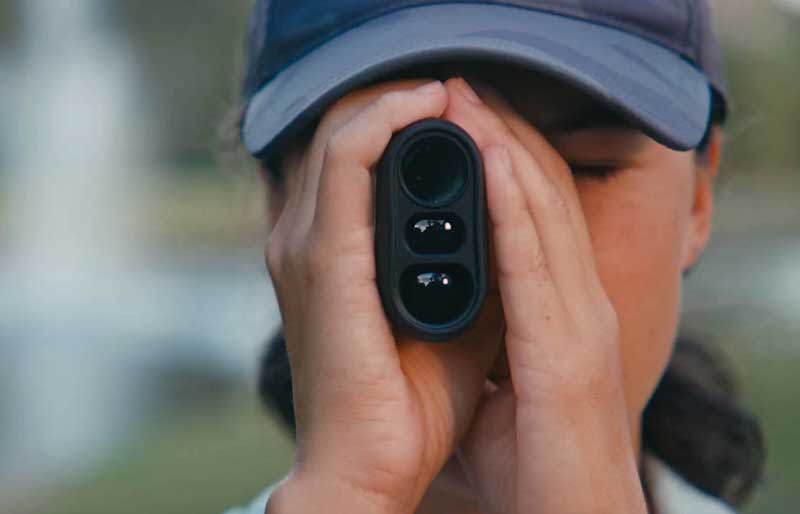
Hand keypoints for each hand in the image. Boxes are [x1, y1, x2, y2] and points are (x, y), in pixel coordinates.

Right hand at [264, 80, 503, 513]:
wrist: (370, 465)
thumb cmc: (408, 401)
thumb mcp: (450, 316)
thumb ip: (469, 266)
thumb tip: (511, 221)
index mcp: (332, 253)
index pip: (352, 156)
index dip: (401, 119)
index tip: (457, 108)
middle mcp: (306, 238)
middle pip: (343, 128)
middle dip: (402, 99)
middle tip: (459, 88)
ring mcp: (307, 244)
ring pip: (342, 130)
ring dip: (398, 100)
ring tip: (452, 90)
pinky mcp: (324, 257)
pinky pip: (350, 161)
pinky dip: (386, 122)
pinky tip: (430, 108)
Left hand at [440, 78, 648, 512]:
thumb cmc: (530, 460)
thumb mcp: (505, 381)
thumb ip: (486, 335)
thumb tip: (447, 305)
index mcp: (561, 310)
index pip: (535, 214)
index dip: (507, 157)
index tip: (468, 119)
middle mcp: (577, 303)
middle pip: (543, 196)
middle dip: (503, 133)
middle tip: (462, 87)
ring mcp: (579, 321)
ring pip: (544, 212)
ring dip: (506, 148)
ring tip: (467, 100)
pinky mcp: (566, 348)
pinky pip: (537, 261)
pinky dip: (514, 205)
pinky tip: (490, 160)